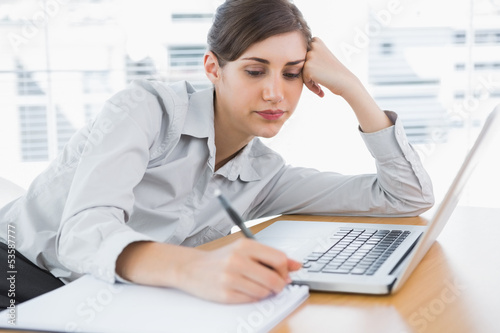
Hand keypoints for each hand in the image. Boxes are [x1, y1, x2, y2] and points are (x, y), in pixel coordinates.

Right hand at [116, 239, 301, 303]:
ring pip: (264, 291)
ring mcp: (230, 277)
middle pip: (274, 278)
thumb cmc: (222, 258)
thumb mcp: (245, 250)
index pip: (279, 259)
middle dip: (279, 285)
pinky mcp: (225, 294)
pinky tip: (245, 291)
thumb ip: (270, 256)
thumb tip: (296, 265)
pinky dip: (254, 298)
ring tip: (255, 286)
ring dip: (266, 292)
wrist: (192, 268)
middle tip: (275, 285)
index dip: (285, 270)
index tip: (284, 274)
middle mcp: (237, 260)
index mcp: (245, 245)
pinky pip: (251, 300)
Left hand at [302, 37, 391, 131]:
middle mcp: (312, 45)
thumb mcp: (323, 58)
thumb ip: (311, 56)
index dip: (311, 67)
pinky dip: (310, 86)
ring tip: (320, 87)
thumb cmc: (335, 73)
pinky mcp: (307, 67)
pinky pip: (303, 79)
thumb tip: (291, 60)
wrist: (345, 82)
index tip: (320, 73)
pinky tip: (320, 90)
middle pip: (301, 64)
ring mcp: (310, 56)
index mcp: (316, 41)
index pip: (303, 56)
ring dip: (310, 81)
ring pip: (301, 71)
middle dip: (309, 74)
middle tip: (320, 83)